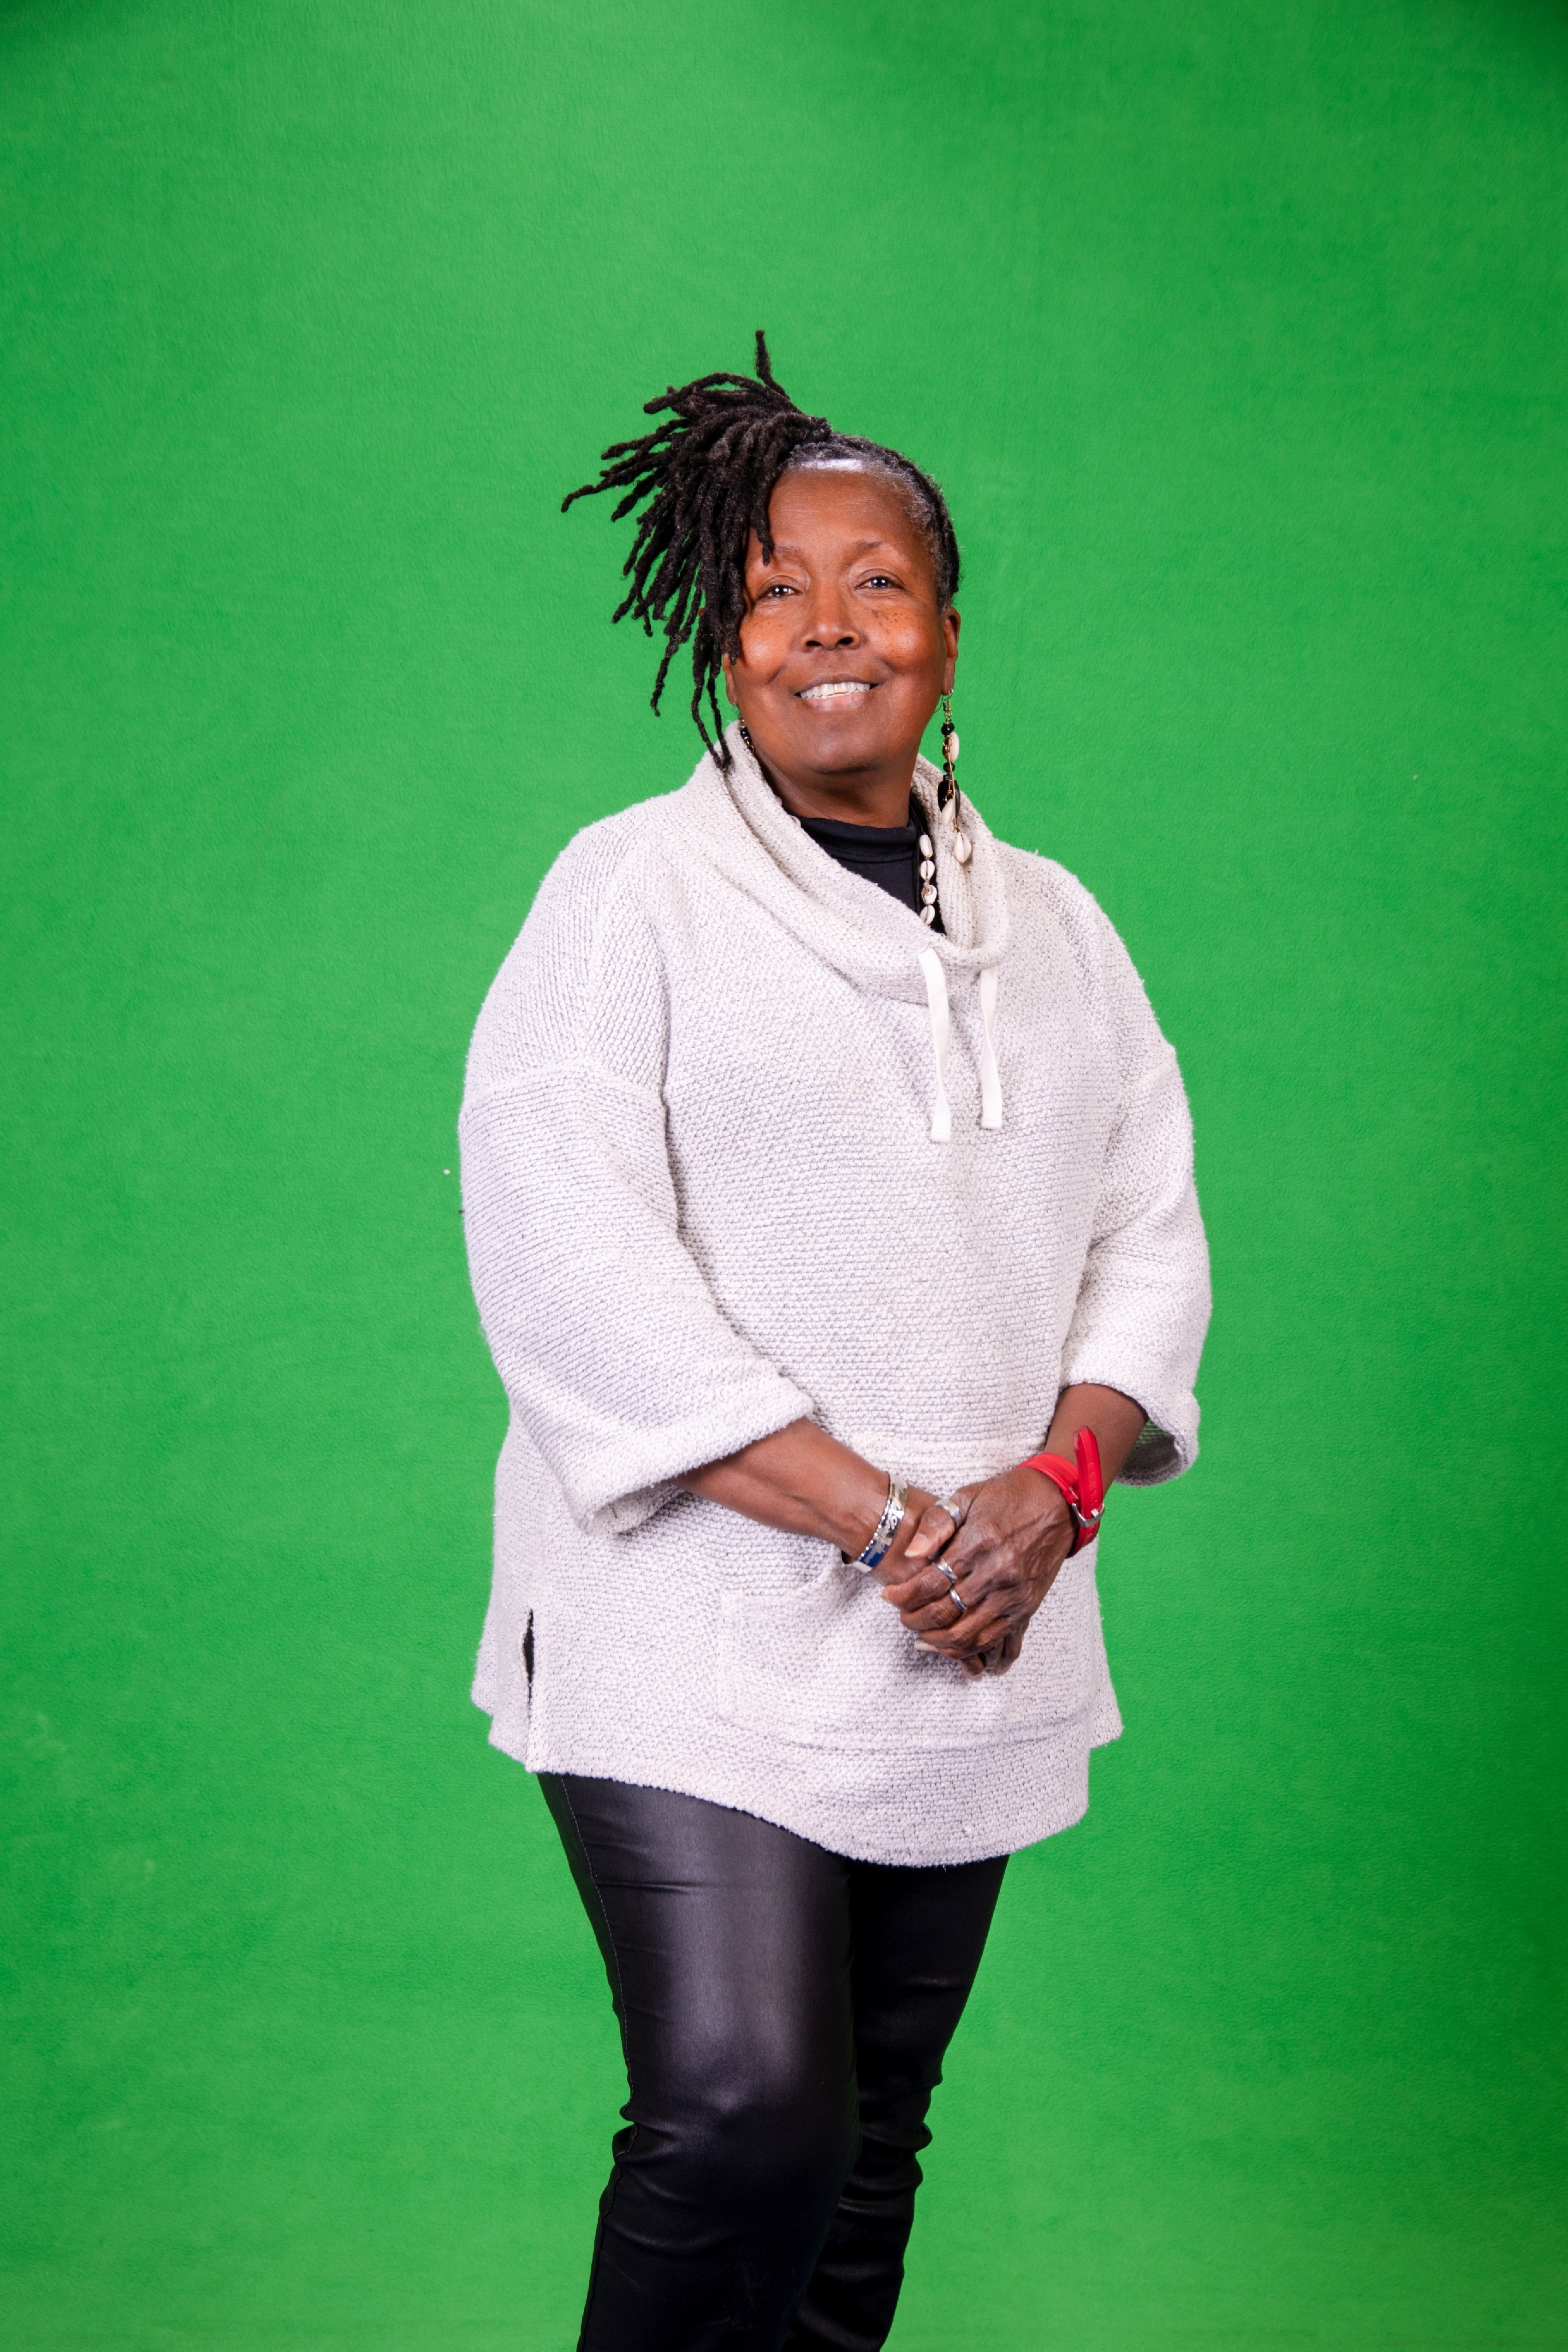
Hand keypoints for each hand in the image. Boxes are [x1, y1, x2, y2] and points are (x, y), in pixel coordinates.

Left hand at [878, 1468, 1076, 1675]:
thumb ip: (936, 1524)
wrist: (1059, 1504)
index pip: (930, 1583)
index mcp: (977, 1544)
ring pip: (967, 1636)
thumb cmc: (1009, 1496)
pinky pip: (993, 1640)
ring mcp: (1013, 1595)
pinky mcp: (1027, 1608)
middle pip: (944, 1614)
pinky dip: (969, 1649)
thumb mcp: (967, 1496)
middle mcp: (996, 1574)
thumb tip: (911, 1553)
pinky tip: (952, 1646)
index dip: (903, 1595)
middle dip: (914, 1621)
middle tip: (902, 1615)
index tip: (889, 1595)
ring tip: (922, 1632)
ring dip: (937, 1641)